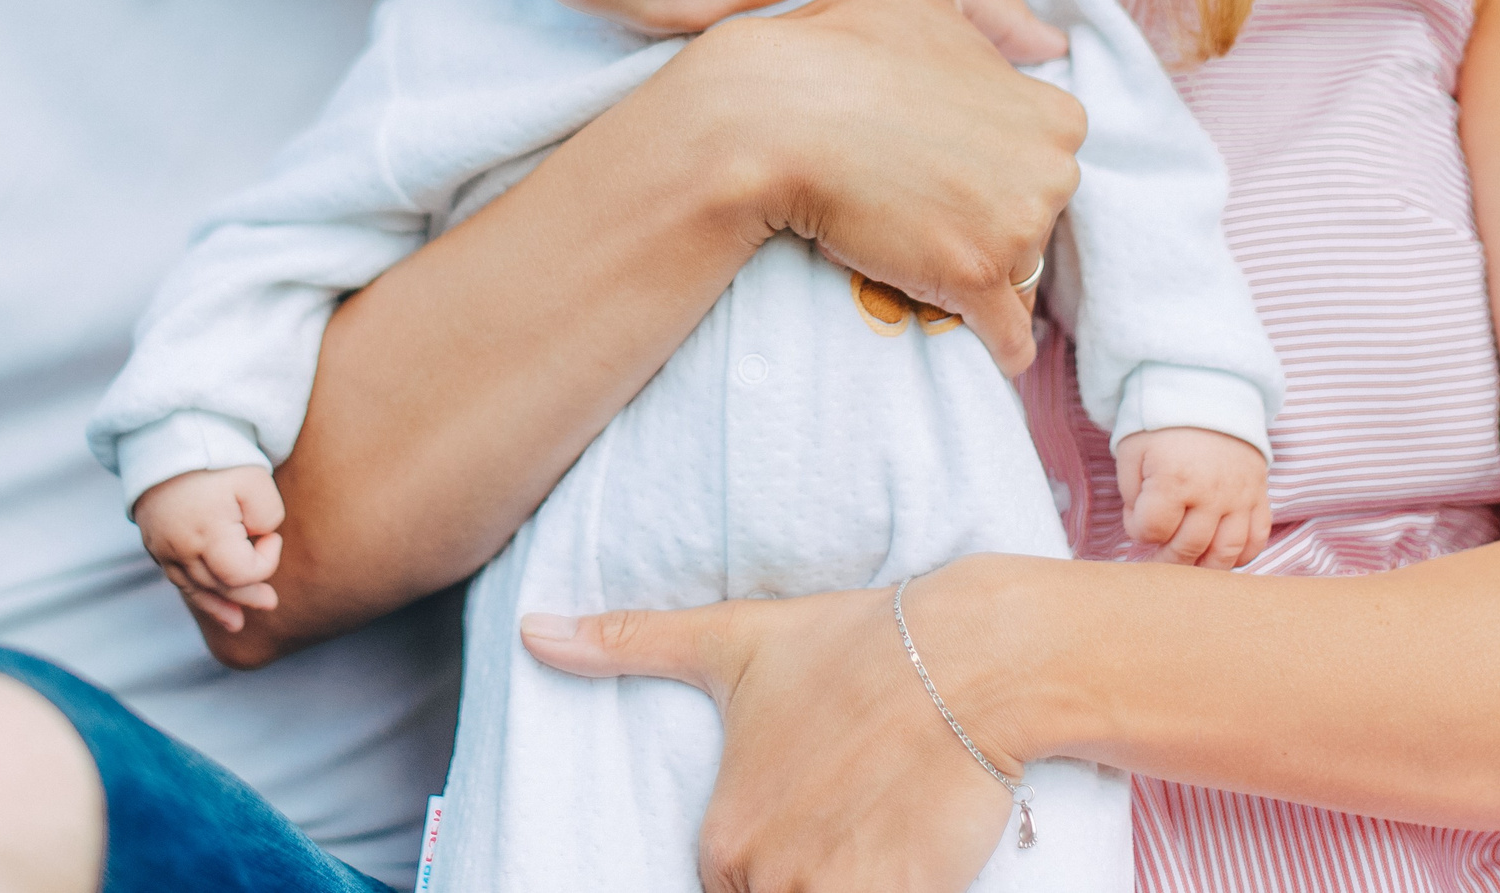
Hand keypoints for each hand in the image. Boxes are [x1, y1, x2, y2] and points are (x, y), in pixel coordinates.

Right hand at [133, 466, 284, 633]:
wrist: (167, 439)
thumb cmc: (216, 458)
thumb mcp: (255, 480)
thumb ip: (267, 515)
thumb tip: (259, 538)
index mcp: (206, 533)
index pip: (241, 572)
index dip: (265, 561)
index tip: (271, 535)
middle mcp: (180, 548)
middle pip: (219, 586)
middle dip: (248, 594)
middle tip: (271, 602)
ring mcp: (164, 550)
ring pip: (196, 589)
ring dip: (220, 606)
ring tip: (240, 623)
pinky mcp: (156, 546)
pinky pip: (178, 581)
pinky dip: (197, 596)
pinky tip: (213, 608)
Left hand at [521, 564, 1026, 891]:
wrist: (970, 658)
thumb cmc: (853, 646)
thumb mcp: (731, 640)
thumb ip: (628, 643)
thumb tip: (530, 632)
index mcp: (724, 836)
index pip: (728, 886)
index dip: (773, 854)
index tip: (812, 810)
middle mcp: (767, 878)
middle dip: (808, 872)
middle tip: (850, 815)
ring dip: (847, 878)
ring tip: (877, 826)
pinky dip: (888, 888)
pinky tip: (906, 849)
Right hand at [687, 0, 1080, 375]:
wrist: (772, 117)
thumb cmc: (842, 45)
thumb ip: (998, 5)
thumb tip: (1051, 45)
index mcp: (1055, 111)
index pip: (1042, 154)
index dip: (992, 159)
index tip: (944, 160)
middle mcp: (1053, 172)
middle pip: (1036, 214)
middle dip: (991, 212)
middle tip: (921, 200)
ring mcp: (1017, 232)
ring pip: (1019, 270)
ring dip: (980, 269)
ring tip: (917, 248)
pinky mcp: (974, 283)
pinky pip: (1009, 335)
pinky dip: (1001, 344)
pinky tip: (990, 349)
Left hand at [1114, 427, 1269, 567]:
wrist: (1208, 391)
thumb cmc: (1164, 422)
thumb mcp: (1132, 450)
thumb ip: (1132, 495)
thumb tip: (1144, 530)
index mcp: (1174, 478)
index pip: (1152, 530)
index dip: (1138, 530)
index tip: (1136, 519)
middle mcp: (1211, 492)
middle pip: (1189, 547)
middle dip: (1168, 558)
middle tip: (1158, 554)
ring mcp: (1240, 495)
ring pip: (1226, 552)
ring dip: (1205, 567)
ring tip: (1189, 562)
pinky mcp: (1259, 494)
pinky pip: (1258, 538)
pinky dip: (1243, 555)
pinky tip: (1223, 554)